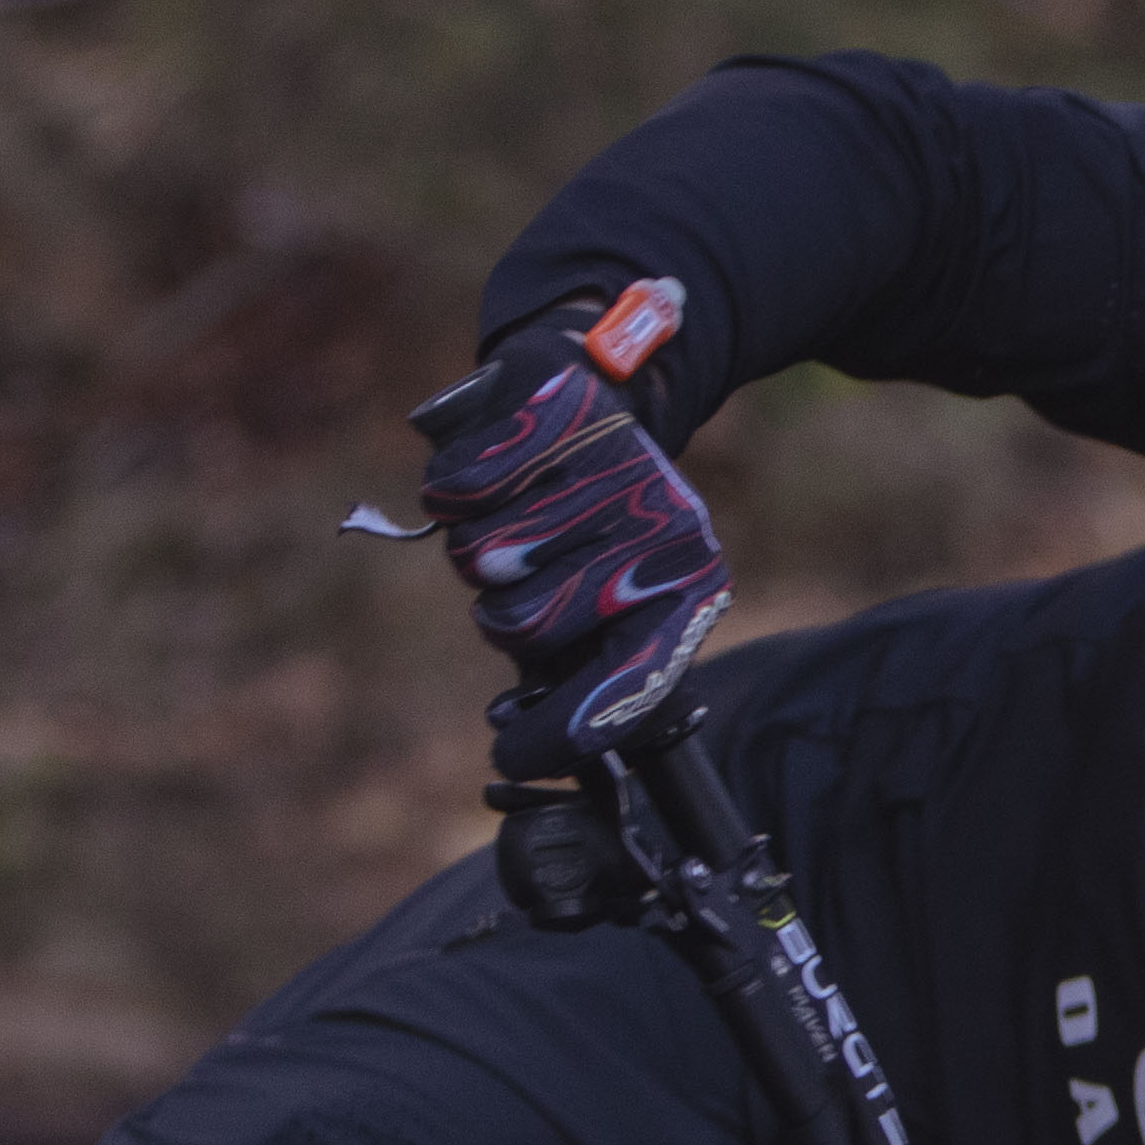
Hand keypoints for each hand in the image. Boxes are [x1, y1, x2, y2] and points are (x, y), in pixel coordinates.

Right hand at [408, 288, 727, 774]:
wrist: (597, 385)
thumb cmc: (592, 519)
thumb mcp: (611, 597)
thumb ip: (576, 671)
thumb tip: (518, 749)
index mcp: (690, 588)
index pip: (626, 687)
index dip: (562, 734)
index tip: (510, 759)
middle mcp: (661, 530)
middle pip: (523, 624)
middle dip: (502, 609)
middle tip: (527, 570)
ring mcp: (609, 465)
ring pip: (480, 559)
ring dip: (477, 545)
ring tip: (519, 512)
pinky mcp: (552, 408)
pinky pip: (456, 490)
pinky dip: (453, 488)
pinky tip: (495, 469)